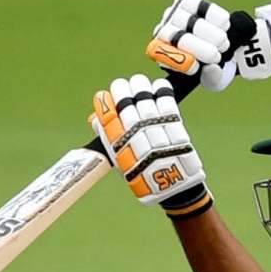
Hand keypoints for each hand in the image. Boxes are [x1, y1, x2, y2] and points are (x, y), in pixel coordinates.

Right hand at [88, 74, 209, 212]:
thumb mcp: (120, 162)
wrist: (174, 187)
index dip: (103, 104)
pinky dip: (161, 90)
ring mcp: (157, 132)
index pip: (107, 119)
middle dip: (121, 90)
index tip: (103, 96)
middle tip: (122, 86)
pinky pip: (166, 102)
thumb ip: (109, 140)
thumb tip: (94, 118)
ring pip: (145, 99)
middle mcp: (137, 139)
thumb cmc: (144, 173)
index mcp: (121, 149)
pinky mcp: (175, 128)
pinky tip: (158, 88)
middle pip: (126, 104)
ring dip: (140, 86)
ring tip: (139, 83)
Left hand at [151, 0, 270, 91]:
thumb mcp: (214, 79)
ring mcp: (174, 15)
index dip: (179, 60)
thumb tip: (211, 68)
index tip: (196, 67)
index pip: (163, 55)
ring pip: (188, 20)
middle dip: (198, 47)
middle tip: (216, 56)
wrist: (223, 45)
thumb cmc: (214, 67)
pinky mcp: (186, 1)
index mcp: (163, 56)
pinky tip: (225, 25)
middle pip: (175, 36)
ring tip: (224, 43)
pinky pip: (197, 4)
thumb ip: (212, 78)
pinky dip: (213, 15)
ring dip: (209, 32)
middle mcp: (164, 33)